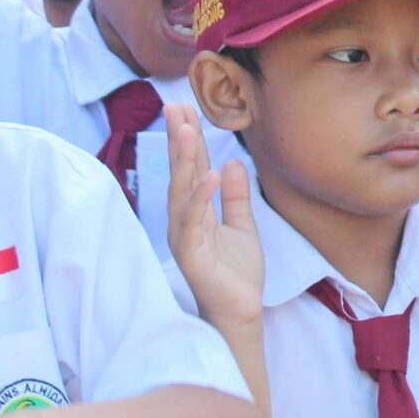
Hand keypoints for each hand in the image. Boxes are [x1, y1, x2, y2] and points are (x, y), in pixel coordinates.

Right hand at [166, 104, 263, 333]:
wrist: (242, 311)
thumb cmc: (237, 273)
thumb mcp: (242, 226)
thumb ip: (236, 197)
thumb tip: (234, 163)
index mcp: (195, 212)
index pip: (190, 169)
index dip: (188, 140)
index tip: (184, 108)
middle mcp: (184, 221)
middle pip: (180, 173)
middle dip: (178, 140)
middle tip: (176, 106)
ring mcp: (185, 238)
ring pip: (180, 192)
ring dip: (183, 161)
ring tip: (187, 130)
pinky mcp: (192, 256)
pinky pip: (194, 222)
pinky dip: (200, 198)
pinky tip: (210, 175)